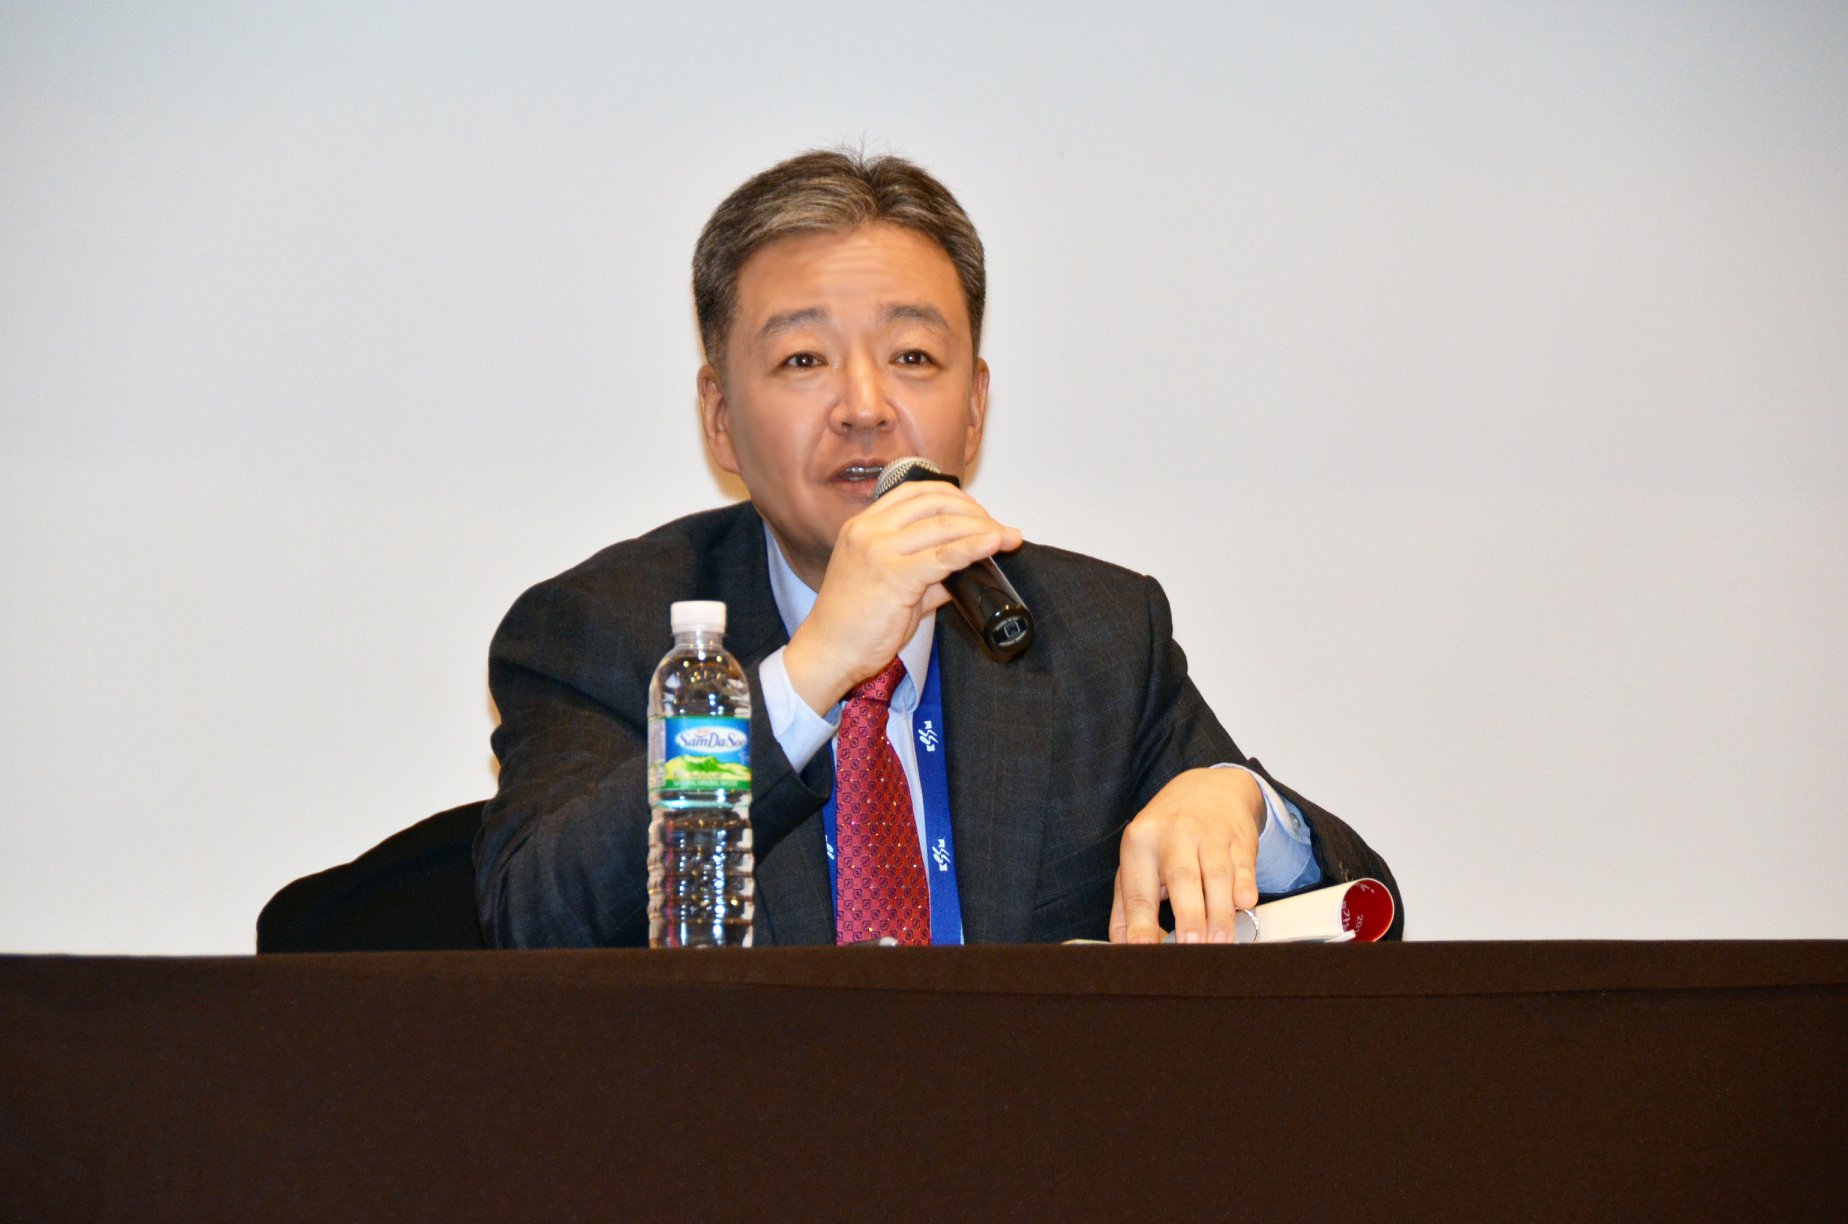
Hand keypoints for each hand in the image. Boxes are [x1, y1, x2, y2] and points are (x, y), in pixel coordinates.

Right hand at [783, 480, 1021, 712]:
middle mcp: (868, 530)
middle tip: (998, 529)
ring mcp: (879, 550)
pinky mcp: (893, 576)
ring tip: (1007, 538)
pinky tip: (993, 545)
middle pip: (934, 503)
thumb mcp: (887, 584)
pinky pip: (943, 556)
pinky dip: (973, 548)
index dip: (954, 498)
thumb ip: (924, 573)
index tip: (978, 514)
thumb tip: (962, 570)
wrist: (828, 652)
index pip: (916, 492)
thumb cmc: (853, 624)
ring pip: (943, 525)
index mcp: (863, 525)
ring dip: (983, 529)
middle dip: (975, 512)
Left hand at [1109, 768, 1264, 944]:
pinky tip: (1244, 904)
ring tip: (1220, 943)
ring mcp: (1209, 835)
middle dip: (1189, 917)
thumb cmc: (1166, 833)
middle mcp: (1174, 836)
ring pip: (1217, 875)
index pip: (1138, 891)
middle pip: (1181, 878)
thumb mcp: (1137, 859)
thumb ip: (1127, 905)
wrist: (1208, 787)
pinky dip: (1245, 886)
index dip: (1140, 923)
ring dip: (1220, 913)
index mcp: (1140, 843)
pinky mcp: (1239, 838)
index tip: (1143, 951)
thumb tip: (1124, 947)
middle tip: (1193, 949)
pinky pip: (1244, 865)